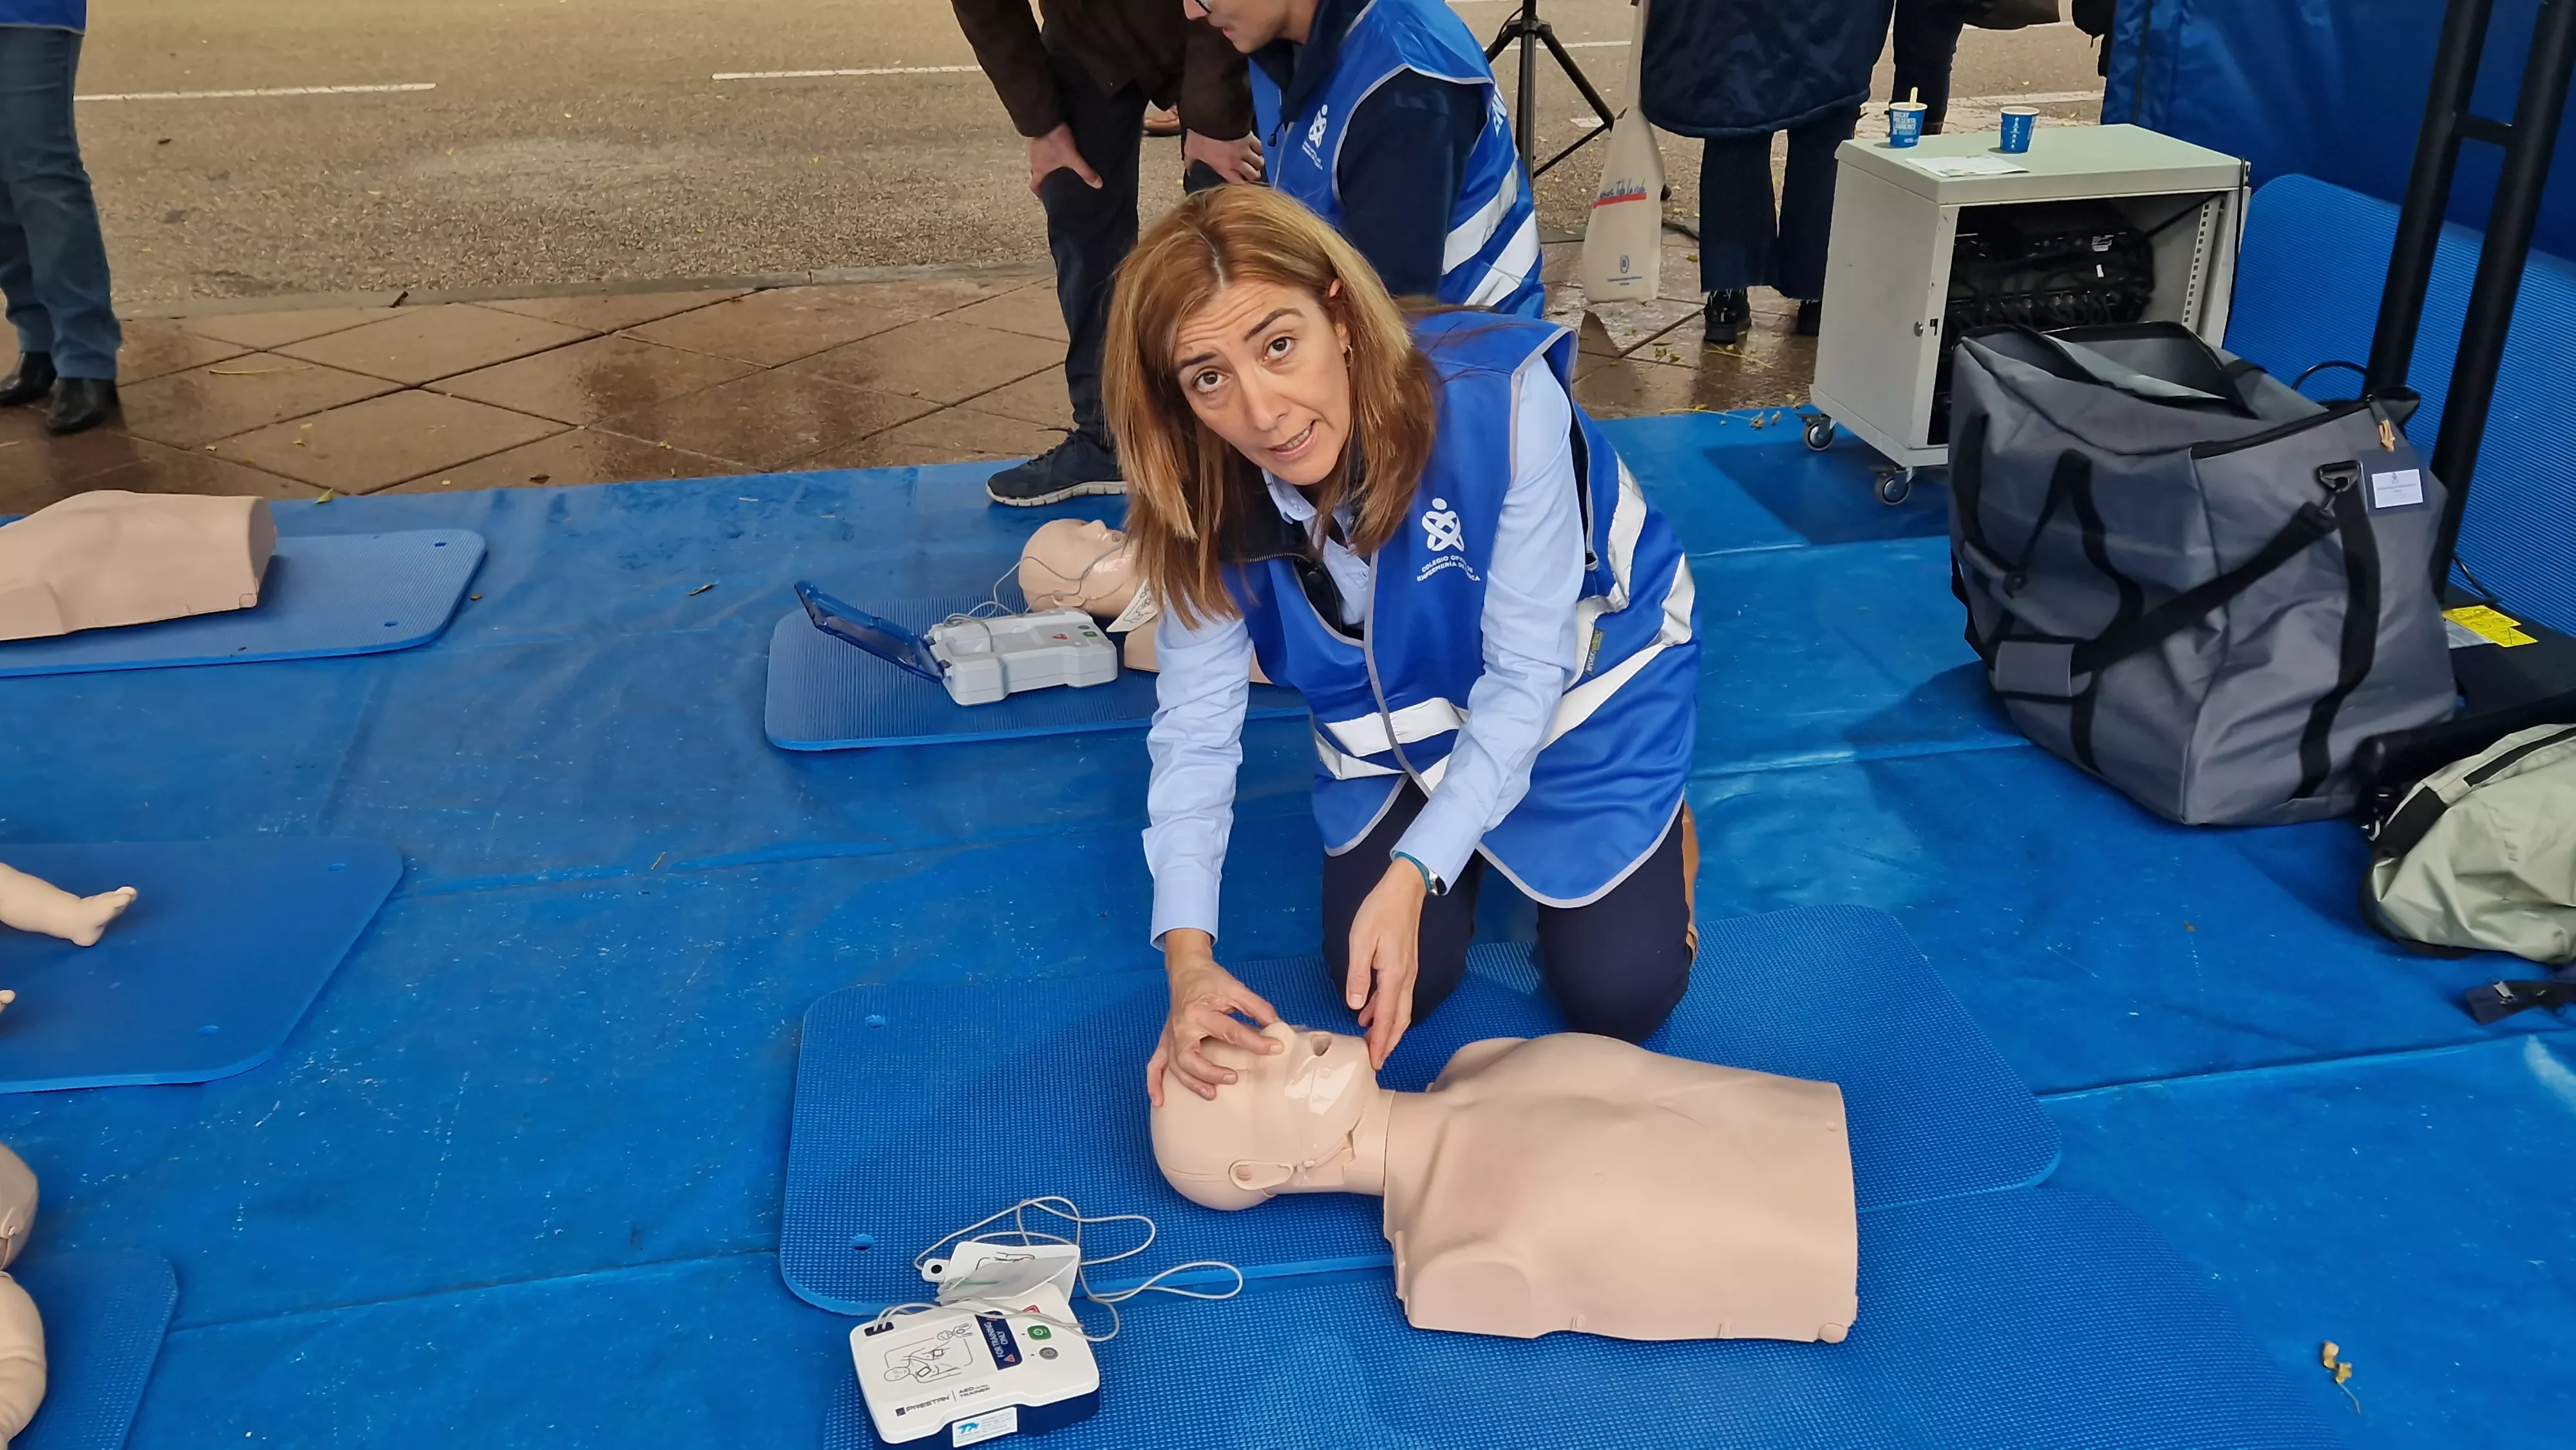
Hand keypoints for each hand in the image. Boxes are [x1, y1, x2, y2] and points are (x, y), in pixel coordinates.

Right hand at [1028, 124, 1102, 191]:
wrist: (1045, 118)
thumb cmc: (1055, 141)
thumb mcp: (1072, 158)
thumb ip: (1085, 171)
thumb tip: (1097, 184)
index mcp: (1039, 169)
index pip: (1034, 186)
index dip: (1039, 193)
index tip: (1045, 197)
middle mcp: (1034, 160)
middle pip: (1036, 174)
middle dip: (1045, 179)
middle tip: (1055, 182)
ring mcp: (1034, 148)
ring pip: (1039, 161)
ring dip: (1047, 165)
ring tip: (1058, 167)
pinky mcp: (1038, 137)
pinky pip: (1042, 149)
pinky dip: (1048, 153)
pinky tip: (1057, 150)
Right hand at [1147, 930, 1281, 1104]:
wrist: (1186, 970)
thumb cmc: (1211, 981)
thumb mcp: (1236, 988)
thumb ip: (1257, 1006)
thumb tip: (1276, 1024)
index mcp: (1200, 1011)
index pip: (1230, 1031)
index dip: (1255, 1042)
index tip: (1274, 1049)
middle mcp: (1182, 1026)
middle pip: (1191, 1056)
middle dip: (1211, 1072)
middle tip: (1234, 1078)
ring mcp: (1170, 1036)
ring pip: (1176, 1066)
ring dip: (1192, 1082)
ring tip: (1212, 1094)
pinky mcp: (1165, 1041)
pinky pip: (1154, 1065)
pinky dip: (1154, 1084)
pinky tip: (1161, 1100)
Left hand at [1181, 129, 1263, 183]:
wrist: (1210, 117)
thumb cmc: (1199, 136)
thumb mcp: (1190, 151)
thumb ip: (1191, 163)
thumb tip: (1189, 172)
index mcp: (1223, 167)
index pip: (1238, 183)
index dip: (1241, 185)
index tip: (1240, 183)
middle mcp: (1237, 162)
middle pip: (1253, 175)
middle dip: (1253, 176)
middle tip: (1251, 174)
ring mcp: (1245, 150)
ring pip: (1259, 163)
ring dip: (1258, 164)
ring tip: (1256, 163)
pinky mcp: (1250, 138)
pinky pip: (1260, 148)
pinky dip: (1260, 151)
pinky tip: (1257, 151)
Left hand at [1345, 860, 1427, 1068]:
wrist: (1404, 890)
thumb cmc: (1380, 911)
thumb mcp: (1361, 941)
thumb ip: (1358, 975)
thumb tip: (1355, 1006)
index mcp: (1395, 975)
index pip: (1388, 1017)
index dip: (1381, 1041)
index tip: (1374, 1061)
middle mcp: (1406, 978)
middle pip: (1400, 1019)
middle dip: (1389, 1042)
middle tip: (1376, 1061)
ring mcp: (1408, 972)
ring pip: (1401, 1009)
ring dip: (1388, 1028)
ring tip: (1370, 1043)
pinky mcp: (1405, 965)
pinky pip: (1397, 996)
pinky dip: (1385, 1010)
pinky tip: (1369, 1013)